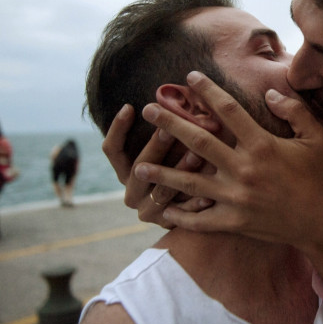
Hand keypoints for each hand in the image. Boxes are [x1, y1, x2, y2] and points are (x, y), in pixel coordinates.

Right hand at [101, 104, 210, 227]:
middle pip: (138, 168)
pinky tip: (210, 193)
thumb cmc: (182, 165)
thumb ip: (169, 128)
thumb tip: (181, 99)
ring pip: (161, 190)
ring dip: (179, 171)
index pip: (111, 150)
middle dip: (155, 146)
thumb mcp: (170, 147)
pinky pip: (182, 214)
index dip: (118, 129)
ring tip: (198, 155)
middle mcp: (132, 193)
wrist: (195, 210)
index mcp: (125, 172)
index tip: (130, 106)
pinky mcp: (168, 224)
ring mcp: (148, 211)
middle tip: (170, 128)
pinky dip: (196, 201)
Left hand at [134, 71, 322, 250]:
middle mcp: (244, 170)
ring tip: (137, 168)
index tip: (190, 77)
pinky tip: (163, 210)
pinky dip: (180, 217)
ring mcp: (236, 198)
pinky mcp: (235, 222)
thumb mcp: (316, 137)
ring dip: (162, 174)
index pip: (228, 110)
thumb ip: (294, 111)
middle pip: (198, 142)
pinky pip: (200, 220)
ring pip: (190, 183)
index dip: (207, 90)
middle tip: (149, 110)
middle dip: (171, 124)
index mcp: (262, 145)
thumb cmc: (321, 177)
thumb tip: (269, 94)